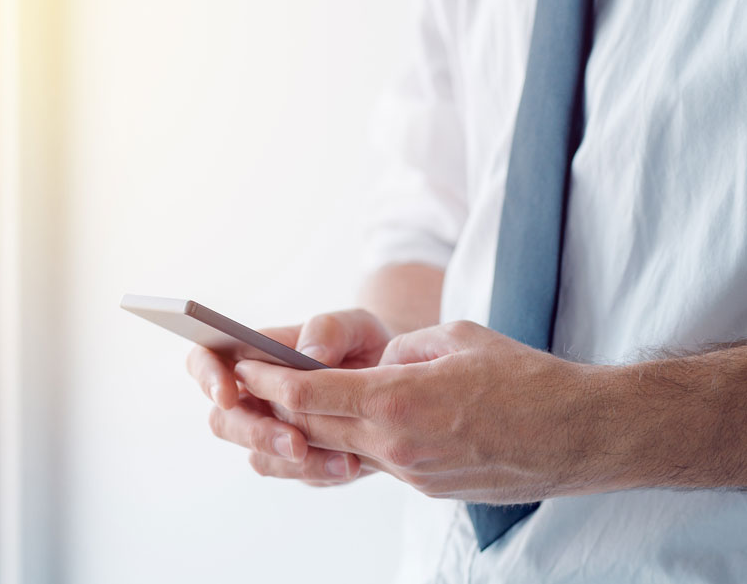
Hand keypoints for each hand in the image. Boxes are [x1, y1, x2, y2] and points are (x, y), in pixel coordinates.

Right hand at [186, 309, 391, 485]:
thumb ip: (329, 330)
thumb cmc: (361, 342)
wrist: (394, 378)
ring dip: (290, 461)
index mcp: (252, 354)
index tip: (229, 394)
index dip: (207, 377)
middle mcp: (253, 395)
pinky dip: (320, 471)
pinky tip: (351, 464)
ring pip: (257, 456)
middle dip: (255, 434)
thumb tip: (309, 356)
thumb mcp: (354, 325)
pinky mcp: (296, 459)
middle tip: (295, 441)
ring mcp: (271, 430)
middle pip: (224, 420)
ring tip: (338, 458)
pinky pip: (294, 473)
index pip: (205, 359)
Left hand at [235, 320, 615, 502]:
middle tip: (253, 387)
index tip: (245, 369)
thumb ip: (405, 350)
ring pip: (343, 449)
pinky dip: (355, 442)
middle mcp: (397, 446)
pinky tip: (355, 423)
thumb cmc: (527, 378)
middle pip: (315, 429)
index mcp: (399, 401)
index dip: (270, 382)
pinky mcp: (430, 488)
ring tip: (296, 405)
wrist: (581, 435)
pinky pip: (379, 462)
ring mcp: (413, 474)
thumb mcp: (458, 339)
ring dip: (314, 429)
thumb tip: (379, 363)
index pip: (311, 394)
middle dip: (279, 408)